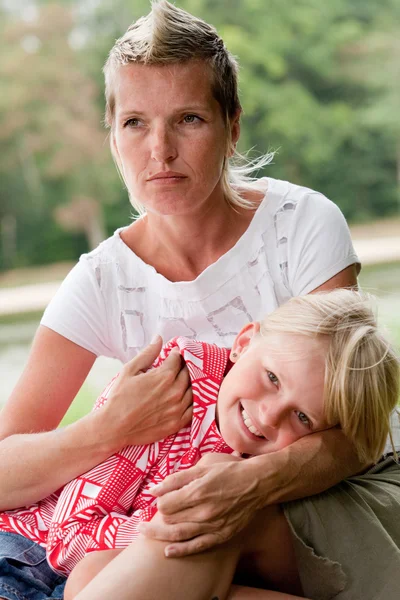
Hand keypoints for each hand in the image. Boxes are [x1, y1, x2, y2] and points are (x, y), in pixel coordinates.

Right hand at [102, 336, 192, 446]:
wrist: (113, 427)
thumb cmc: (119, 398)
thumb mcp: (130, 370)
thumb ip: (148, 354)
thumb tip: (159, 338)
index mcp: (164, 376)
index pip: (178, 359)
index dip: (176, 354)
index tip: (174, 353)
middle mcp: (175, 391)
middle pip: (188, 373)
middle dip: (184, 366)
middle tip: (178, 365)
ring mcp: (178, 408)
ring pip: (194, 389)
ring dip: (190, 382)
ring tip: (182, 380)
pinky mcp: (177, 423)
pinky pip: (194, 409)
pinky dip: (193, 400)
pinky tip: (187, 397)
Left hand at [139, 453, 262, 556]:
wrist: (257, 484)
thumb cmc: (228, 472)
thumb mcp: (202, 468)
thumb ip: (176, 479)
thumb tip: (153, 490)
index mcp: (197, 492)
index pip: (165, 504)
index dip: (159, 501)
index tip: (161, 497)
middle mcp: (203, 512)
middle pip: (170, 519)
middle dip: (160, 514)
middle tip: (157, 510)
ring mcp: (212, 526)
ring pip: (178, 534)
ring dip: (159, 533)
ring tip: (146, 531)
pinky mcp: (221, 535)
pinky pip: (197, 546)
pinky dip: (180, 550)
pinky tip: (167, 552)